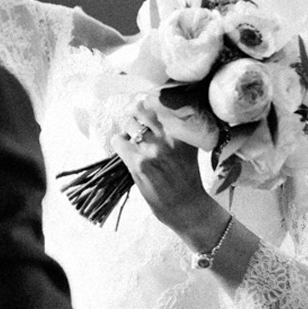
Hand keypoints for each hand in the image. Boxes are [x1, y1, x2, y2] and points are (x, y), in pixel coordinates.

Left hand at [110, 100, 213, 238]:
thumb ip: (177, 129)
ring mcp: (153, 149)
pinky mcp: (138, 163)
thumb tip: (156, 109)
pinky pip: (118, 141)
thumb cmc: (186, 177)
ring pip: (128, 123)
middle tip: (137, 123)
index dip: (150, 101)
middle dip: (135, 114)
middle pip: (141, 108)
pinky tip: (126, 152)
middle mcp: (168, 136)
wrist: (186, 206)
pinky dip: (118, 144)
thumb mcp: (189, 148)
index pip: (161, 101)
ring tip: (133, 141)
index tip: (147, 106)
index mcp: (183, 130)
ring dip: (127, 130)